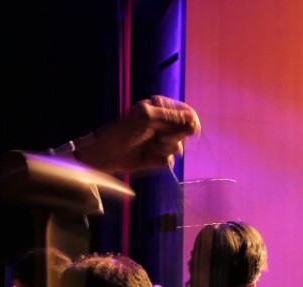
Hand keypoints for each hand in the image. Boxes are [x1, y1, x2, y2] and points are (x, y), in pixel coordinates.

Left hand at [74, 96, 200, 173]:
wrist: (109, 153)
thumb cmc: (124, 130)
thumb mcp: (147, 117)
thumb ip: (171, 117)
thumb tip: (194, 120)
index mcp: (163, 109)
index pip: (187, 113)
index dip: (190, 122)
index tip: (190, 129)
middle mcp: (165, 124)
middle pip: (186, 132)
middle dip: (173, 136)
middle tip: (158, 136)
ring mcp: (162, 141)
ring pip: (178, 148)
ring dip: (164, 148)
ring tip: (149, 146)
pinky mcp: (158, 157)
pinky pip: (170, 161)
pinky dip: (159, 160)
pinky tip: (147, 157)